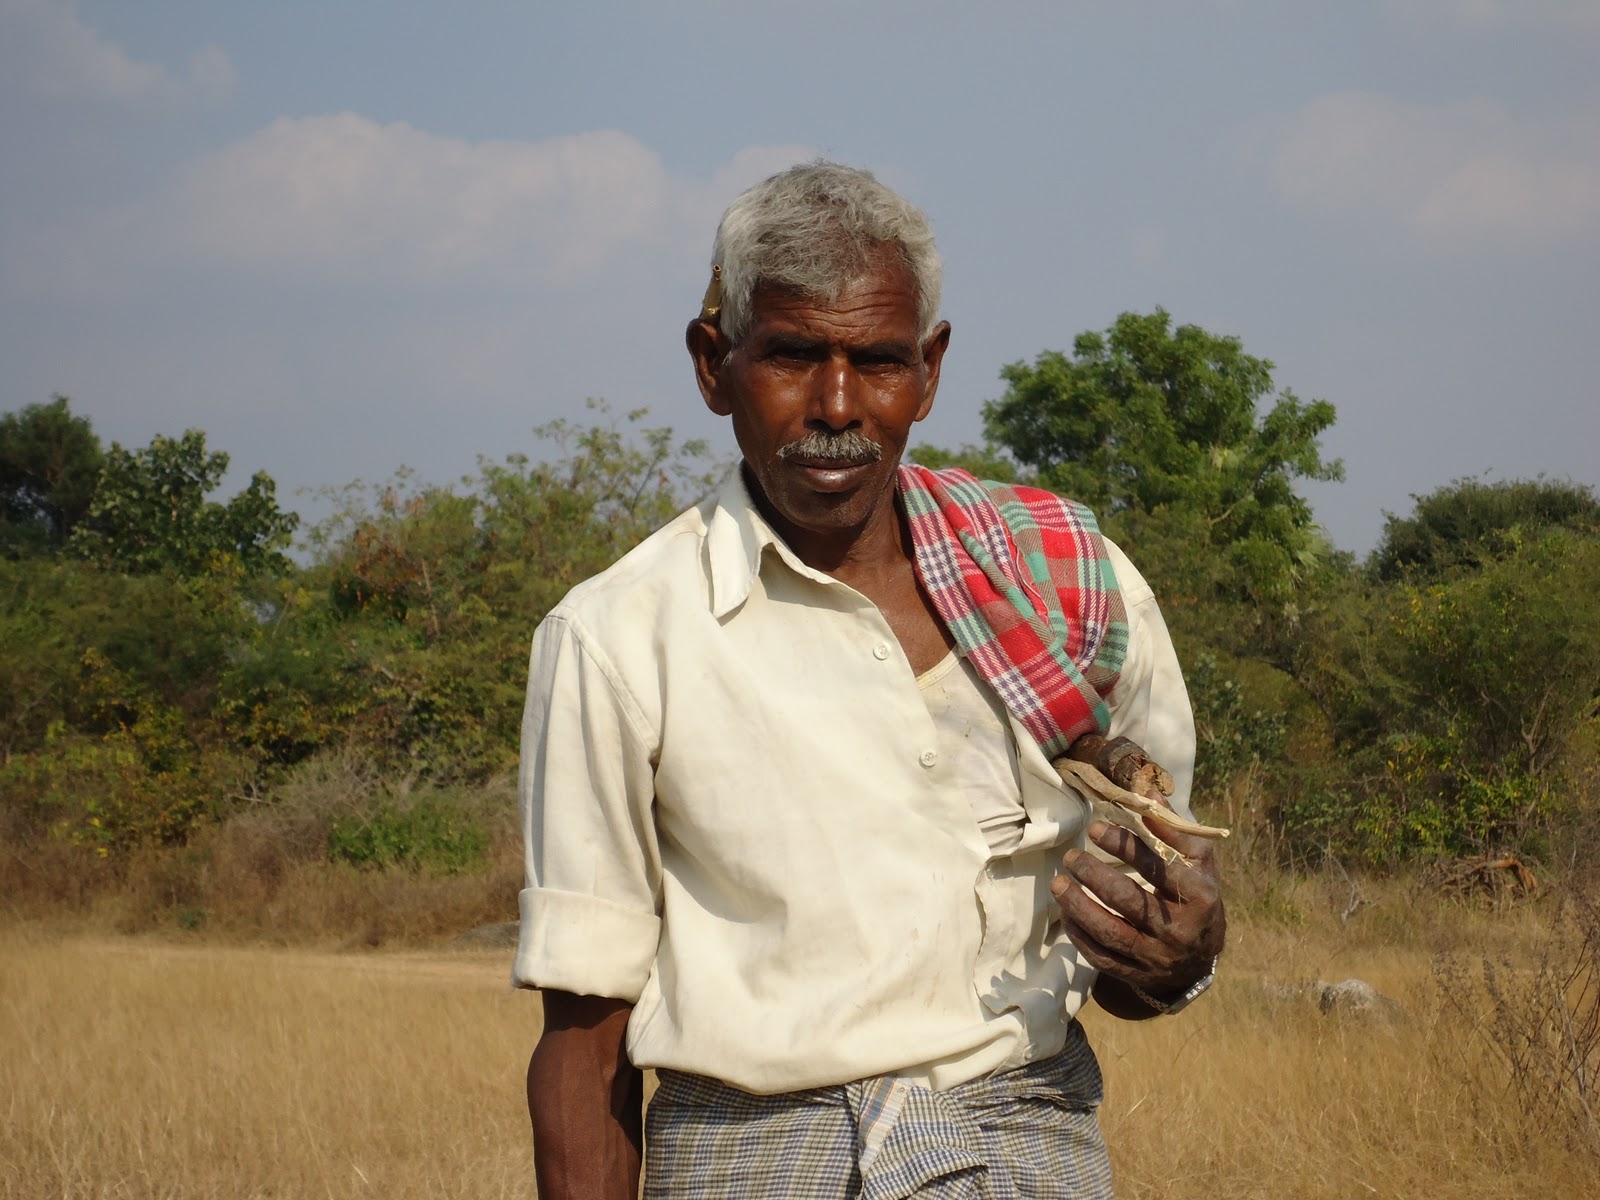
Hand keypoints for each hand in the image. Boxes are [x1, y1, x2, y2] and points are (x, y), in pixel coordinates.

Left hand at [1051, 813, 1225, 999]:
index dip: (1126, 847)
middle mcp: (1179, 930)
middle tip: (1071, 856)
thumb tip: (1146, 792)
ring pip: (1111, 933)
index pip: (1160, 869)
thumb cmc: (1196, 896)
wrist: (1201, 957)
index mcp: (1199, 897)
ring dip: (1079, 907)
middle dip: (1095, 877)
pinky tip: (1065, 913)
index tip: (1096, 829)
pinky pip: (1101, 957)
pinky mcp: (1136, 974)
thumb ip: (1173, 828)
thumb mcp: (1198, 862)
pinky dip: (1079, 935)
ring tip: (1058, 883)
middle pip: (1131, 902)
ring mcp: (1156, 956)